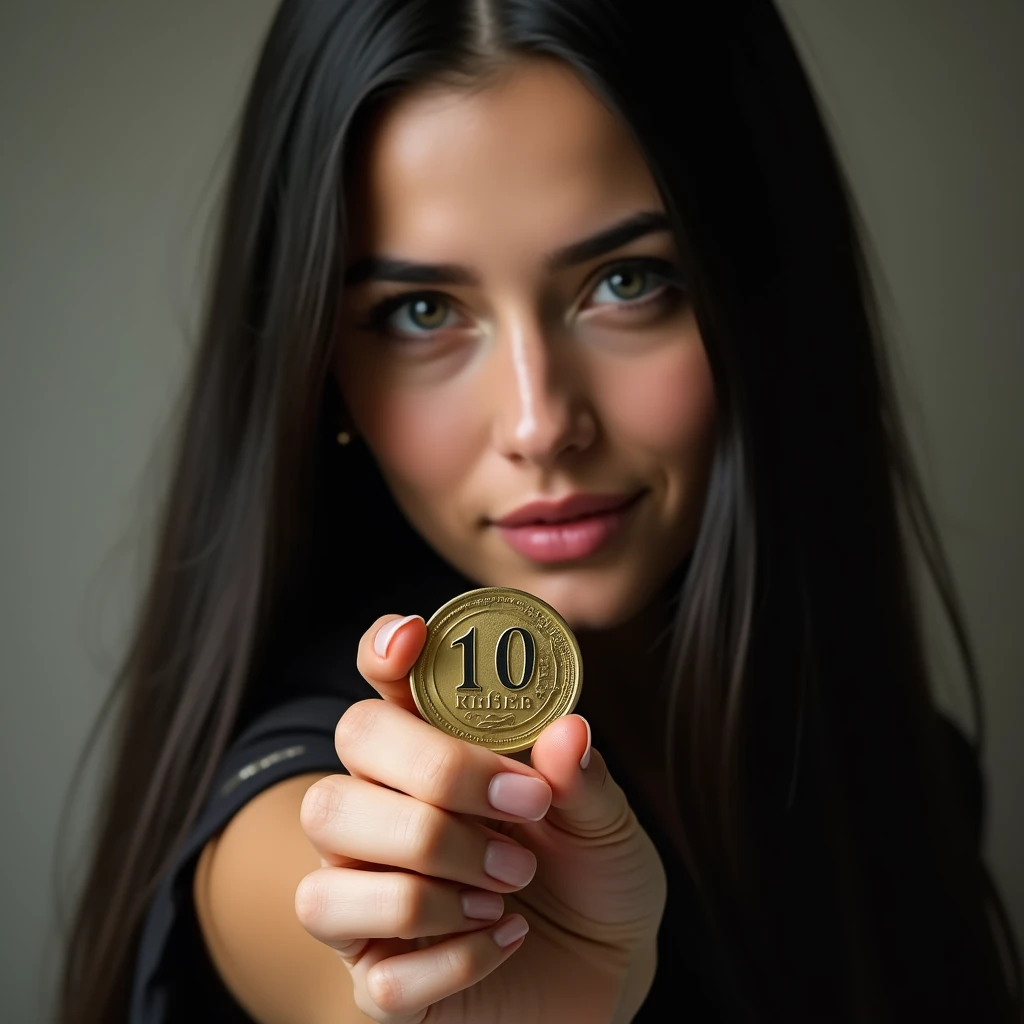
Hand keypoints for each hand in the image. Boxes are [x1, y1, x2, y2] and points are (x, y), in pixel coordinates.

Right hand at [295, 613, 666, 1022]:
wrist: (609, 968)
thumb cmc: (594, 873)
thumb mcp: (605, 819)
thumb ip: (581, 777)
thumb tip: (567, 732)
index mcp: (431, 760)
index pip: (379, 693)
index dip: (381, 653)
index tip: (410, 637)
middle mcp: (381, 821)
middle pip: (342, 777)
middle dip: (437, 786)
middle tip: (524, 812)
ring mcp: (370, 904)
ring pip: (327, 885)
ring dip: (430, 886)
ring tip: (510, 888)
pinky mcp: (382, 980)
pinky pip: (380, 977)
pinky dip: (455, 960)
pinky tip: (505, 941)